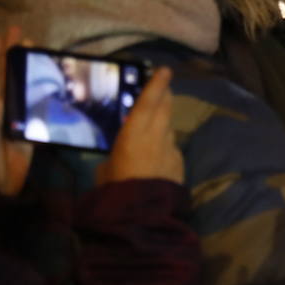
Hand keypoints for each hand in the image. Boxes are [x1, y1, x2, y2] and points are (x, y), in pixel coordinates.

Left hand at [0, 27, 32, 196]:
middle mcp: (2, 109)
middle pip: (8, 76)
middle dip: (11, 54)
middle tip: (19, 31)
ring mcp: (18, 117)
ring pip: (23, 85)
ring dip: (28, 66)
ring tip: (35, 46)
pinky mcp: (32, 128)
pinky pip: (39, 103)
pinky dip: (45, 88)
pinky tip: (52, 78)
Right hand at [97, 66, 183, 185]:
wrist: (143, 215)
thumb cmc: (115, 190)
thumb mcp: (104, 170)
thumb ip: (113, 157)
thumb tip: (116, 158)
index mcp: (134, 133)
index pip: (148, 101)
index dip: (156, 84)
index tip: (165, 69)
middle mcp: (157, 135)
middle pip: (165, 107)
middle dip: (164, 95)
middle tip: (162, 88)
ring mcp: (171, 148)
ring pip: (169, 128)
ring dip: (162, 125)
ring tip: (152, 129)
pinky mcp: (180, 162)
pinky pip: (171, 148)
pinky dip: (164, 148)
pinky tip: (156, 160)